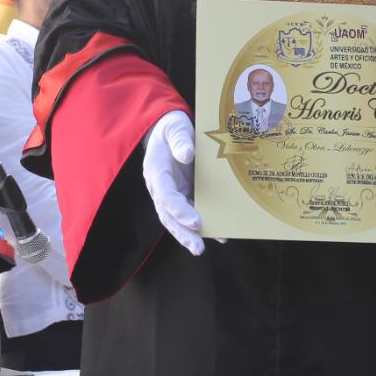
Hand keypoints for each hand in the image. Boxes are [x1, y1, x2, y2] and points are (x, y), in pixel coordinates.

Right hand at [143, 110, 203, 255]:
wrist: (171, 131)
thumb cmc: (172, 128)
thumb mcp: (175, 127)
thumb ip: (180, 139)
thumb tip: (187, 155)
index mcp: (156, 172)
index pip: (165, 195)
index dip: (179, 210)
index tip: (196, 222)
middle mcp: (162, 187)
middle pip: (169, 215)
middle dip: (183, 233)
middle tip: (198, 248)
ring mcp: (173, 193)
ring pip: (178, 220)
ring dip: (190, 235)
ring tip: (203, 248)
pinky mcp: (184, 195)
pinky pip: (191, 214)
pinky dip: (203, 226)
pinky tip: (218, 236)